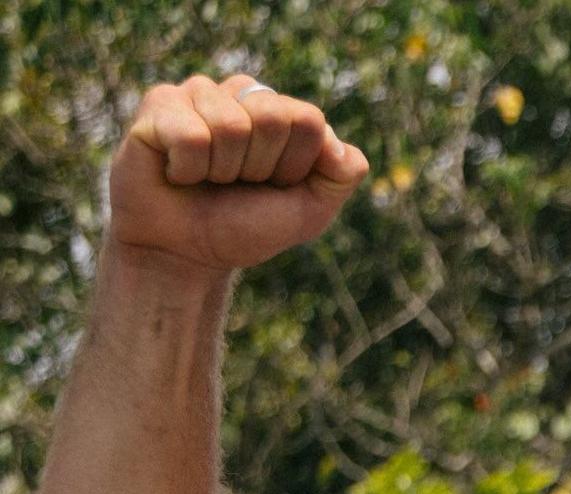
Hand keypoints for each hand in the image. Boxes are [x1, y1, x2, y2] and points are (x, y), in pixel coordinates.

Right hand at [107, 76, 369, 274]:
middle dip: (259, 166)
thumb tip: (337, 145)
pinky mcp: (158, 104)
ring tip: (206, 178)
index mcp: (280, 110)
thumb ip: (342, 174)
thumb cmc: (245, 226)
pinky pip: (191, 135)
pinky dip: (189, 169)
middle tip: (236, 182)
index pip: (308, 120)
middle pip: (273, 117)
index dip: (293, 166)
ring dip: (222, 169)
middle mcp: (239, 93)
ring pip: (231, 126)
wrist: (186, 254)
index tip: (272, 184)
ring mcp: (197, 93)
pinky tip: (177, 172)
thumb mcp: (310, 210)